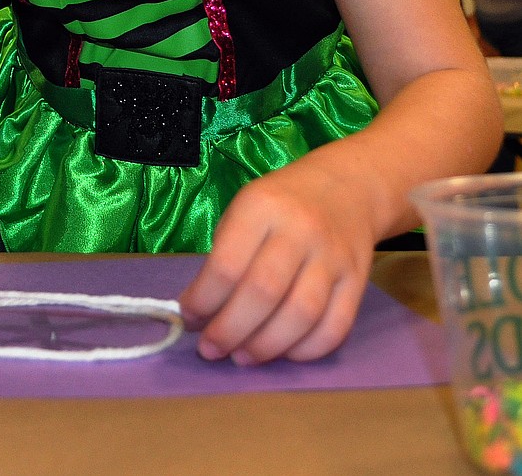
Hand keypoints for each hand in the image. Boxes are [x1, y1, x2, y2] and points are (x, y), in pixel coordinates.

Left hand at [179, 151, 376, 363]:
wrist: (344, 188)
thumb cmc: (281, 203)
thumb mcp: (244, 208)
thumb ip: (225, 254)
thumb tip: (201, 312)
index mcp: (262, 206)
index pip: (227, 264)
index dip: (203, 300)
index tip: (188, 318)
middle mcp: (300, 229)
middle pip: (263, 292)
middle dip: (230, 330)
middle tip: (210, 349)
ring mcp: (333, 255)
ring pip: (301, 314)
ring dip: (266, 347)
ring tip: (242, 357)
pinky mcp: (357, 280)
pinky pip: (335, 326)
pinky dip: (306, 350)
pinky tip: (283, 353)